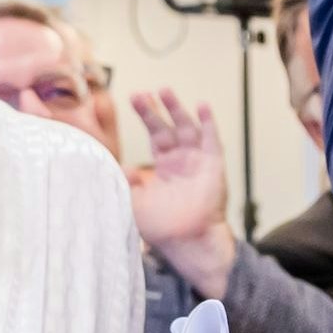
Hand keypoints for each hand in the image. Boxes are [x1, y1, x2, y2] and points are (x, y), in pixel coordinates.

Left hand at [125, 89, 238, 296]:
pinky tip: (202, 106)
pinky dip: (208, 123)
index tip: (135, 98)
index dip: (147, 116)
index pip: (155, 134)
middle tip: (142, 93)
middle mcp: (182, 160)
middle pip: (169, 126)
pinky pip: (212, 140)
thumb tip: (119, 165)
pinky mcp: (213, 165)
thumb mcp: (133, 200)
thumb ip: (123, 181)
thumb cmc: (160, 226)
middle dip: (156, 109)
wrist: (184, 240)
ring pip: (188, 127)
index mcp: (164, 166)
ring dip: (178, 109)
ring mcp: (198, 161)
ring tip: (165, 92)